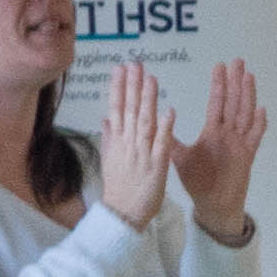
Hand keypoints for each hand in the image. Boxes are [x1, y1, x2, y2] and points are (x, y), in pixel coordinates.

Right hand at [95, 59, 170, 229]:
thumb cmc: (119, 187)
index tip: (121, 68)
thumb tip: (106, 118)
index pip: (117, 107)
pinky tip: (170, 111)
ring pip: (145, 121)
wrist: (122, 213)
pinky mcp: (156, 165)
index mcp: (117, 140)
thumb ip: (109, 137)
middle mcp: (127, 143)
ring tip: (152, 78)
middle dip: (133, 85)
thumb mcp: (109, 159)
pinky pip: (162, 143)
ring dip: (148, 99)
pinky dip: (165, 127)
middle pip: (129, 109)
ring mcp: (141, 152)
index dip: (119, 87)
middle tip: (136, 64)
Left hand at [175, 60, 264, 241]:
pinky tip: (261, 110)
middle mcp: (228, 133)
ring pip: (245, 114)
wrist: (213, 203)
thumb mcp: (179, 157)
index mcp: (213, 131)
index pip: (217, 102)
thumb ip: (169, 139)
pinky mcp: (246, 156)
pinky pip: (254, 138)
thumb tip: (154, 122)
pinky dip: (258, 125)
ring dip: (247, 95)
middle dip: (236, 81)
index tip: (220, 66)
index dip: (219, 84)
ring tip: (248, 77)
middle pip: (234, 102)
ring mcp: (240, 143)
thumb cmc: (198, 180)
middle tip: (238, 61)